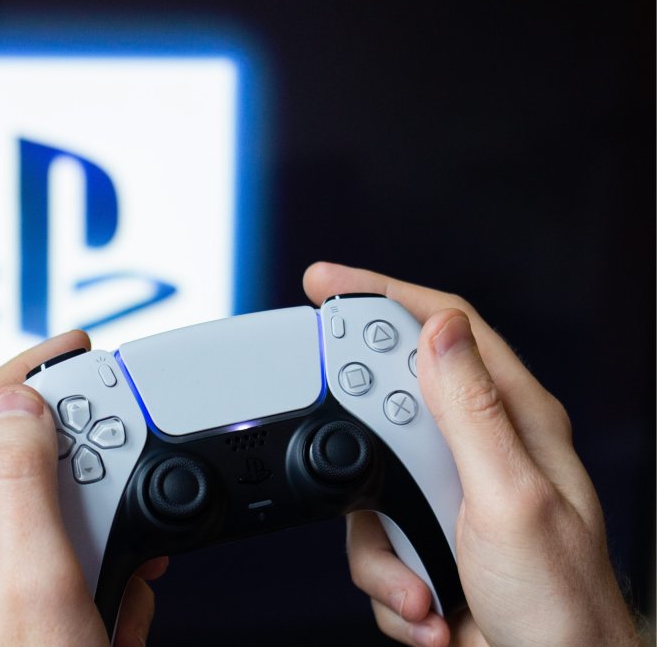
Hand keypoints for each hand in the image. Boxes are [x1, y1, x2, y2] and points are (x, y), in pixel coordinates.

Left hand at [0, 330, 166, 645]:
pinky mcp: (2, 615)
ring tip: (133, 544)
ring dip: (92, 511)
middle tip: (127, 444)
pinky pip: (49, 563)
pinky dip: (90, 563)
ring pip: (35, 512)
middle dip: (74, 445)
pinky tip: (122, 597)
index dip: (24, 367)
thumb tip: (15, 398)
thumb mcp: (36, 579)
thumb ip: (20, 481)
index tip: (77, 349)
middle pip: (6, 454)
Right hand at [303, 262, 638, 646]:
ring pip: (366, 486)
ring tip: (427, 582)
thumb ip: (469, 410)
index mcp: (516, 420)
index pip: (447, 329)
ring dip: (383, 550)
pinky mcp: (425, 539)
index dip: (383, 295)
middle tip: (368, 484)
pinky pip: (369, 542)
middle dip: (363, 455)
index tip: (326, 283)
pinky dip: (389, 582)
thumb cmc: (562, 605)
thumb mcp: (510, 498)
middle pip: (387, 407)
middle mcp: (482, 450)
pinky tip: (432, 604)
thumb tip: (440, 328)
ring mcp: (450, 497)